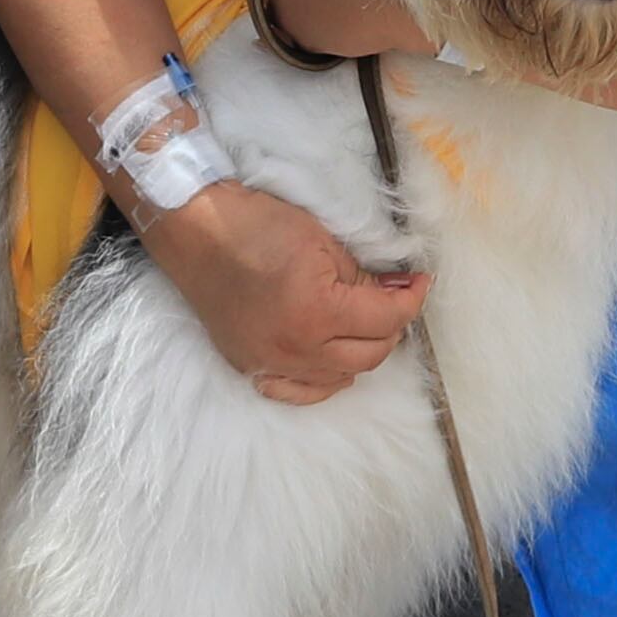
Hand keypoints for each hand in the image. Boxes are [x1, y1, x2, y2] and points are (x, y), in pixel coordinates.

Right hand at [135, 178, 428, 403]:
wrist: (196, 230)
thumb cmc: (256, 224)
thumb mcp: (323, 241)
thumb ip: (364, 275)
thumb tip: (396, 290)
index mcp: (318, 312)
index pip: (387, 319)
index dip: (412, 299)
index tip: (420, 282)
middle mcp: (296, 349)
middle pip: (370, 355)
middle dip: (390, 325)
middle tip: (391, 298)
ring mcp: (271, 364)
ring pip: (340, 378)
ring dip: (361, 352)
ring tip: (362, 323)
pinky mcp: (251, 368)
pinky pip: (300, 392)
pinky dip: (324, 378)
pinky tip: (331, 357)